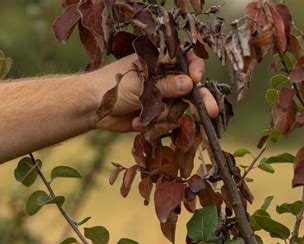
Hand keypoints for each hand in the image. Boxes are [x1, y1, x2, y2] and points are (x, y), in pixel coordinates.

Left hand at [91, 53, 218, 131]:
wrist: (92, 108)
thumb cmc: (113, 86)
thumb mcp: (140, 83)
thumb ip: (166, 85)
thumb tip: (191, 83)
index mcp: (159, 62)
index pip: (186, 61)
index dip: (195, 69)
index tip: (197, 79)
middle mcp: (163, 79)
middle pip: (190, 88)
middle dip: (200, 100)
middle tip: (211, 111)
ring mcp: (160, 97)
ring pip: (178, 108)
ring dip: (163, 115)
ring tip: (142, 115)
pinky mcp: (155, 115)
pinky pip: (165, 121)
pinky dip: (152, 123)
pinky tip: (135, 121)